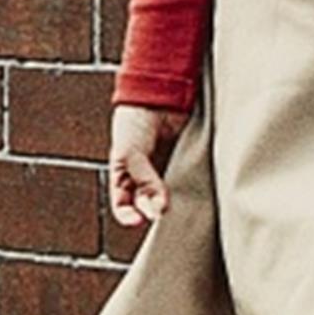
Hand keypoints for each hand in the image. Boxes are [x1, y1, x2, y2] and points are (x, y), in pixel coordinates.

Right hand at [107, 102, 178, 228]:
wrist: (158, 94)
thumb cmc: (135, 121)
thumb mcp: (131, 153)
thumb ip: (144, 181)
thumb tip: (158, 209)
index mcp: (123, 177)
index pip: (123, 206)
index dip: (128, 216)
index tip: (139, 220)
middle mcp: (144, 178)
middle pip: (147, 205)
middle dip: (152, 210)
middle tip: (161, 210)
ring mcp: (166, 172)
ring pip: (168, 198)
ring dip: (171, 202)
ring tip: (176, 203)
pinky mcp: (185, 165)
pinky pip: (187, 184)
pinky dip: (188, 190)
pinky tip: (190, 192)